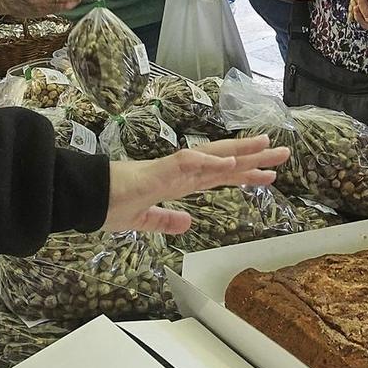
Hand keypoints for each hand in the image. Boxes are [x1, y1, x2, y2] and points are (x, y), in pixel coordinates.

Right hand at [103, 137, 289, 233]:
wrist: (84, 197)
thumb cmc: (108, 204)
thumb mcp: (142, 220)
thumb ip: (165, 220)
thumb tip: (187, 223)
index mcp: (178, 184)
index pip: (219, 177)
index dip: (244, 175)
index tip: (269, 176)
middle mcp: (180, 173)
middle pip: (224, 162)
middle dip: (254, 158)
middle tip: (283, 153)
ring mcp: (171, 170)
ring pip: (212, 156)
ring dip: (240, 150)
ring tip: (267, 144)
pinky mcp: (157, 171)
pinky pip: (187, 163)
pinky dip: (209, 161)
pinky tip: (230, 160)